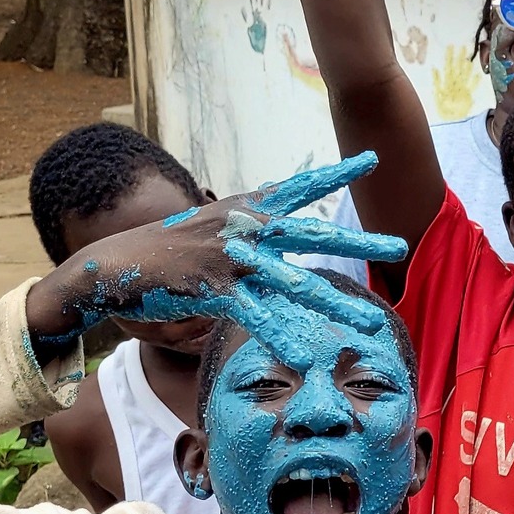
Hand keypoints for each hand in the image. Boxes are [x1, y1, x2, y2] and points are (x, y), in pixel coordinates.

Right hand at [26, 154, 405, 356]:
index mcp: (245, 210)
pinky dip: (282, 336)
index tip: (372, 158)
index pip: (299, 187)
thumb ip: (252, 224)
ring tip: (371, 321)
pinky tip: (307, 355)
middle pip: (311, 234)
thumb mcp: (215, 226)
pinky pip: (256, 316)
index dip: (336, 172)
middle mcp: (243, 229)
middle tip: (399, 246)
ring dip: (335, 304)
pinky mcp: (213, 291)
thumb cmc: (169, 250)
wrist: (115, 265)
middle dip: (357, 242)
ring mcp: (230, 260)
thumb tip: (280, 215)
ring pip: (293, 284)